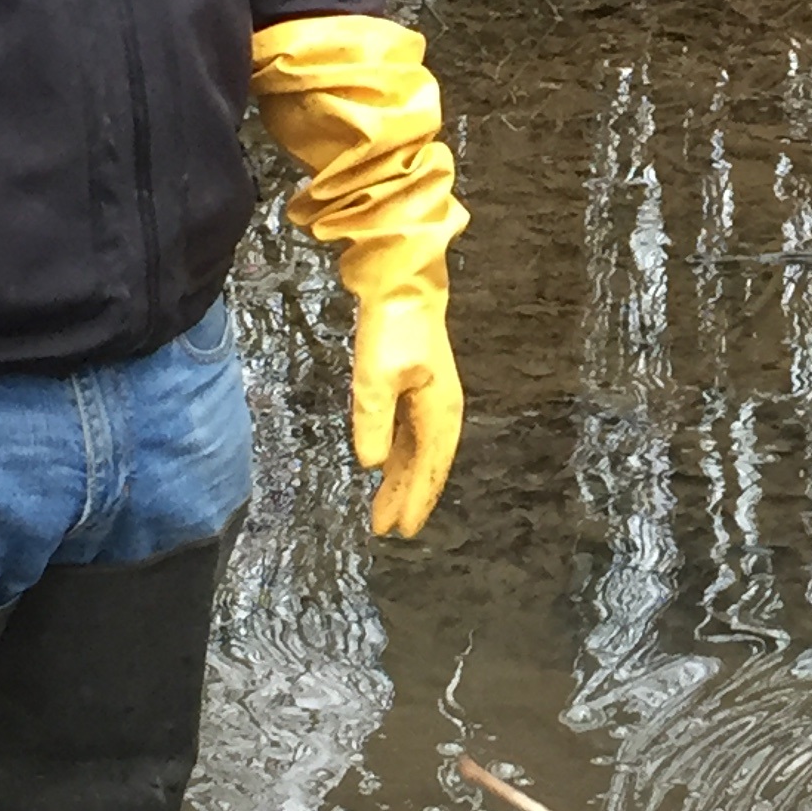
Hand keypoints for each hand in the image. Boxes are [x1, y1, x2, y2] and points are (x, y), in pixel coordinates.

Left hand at [351, 295, 462, 536]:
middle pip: (425, 464)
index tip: (401, 529)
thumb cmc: (394, 327)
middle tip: (388, 527)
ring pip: (416, 450)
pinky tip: (384, 464)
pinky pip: (409, 433)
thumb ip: (373, 423)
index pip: (429, 468)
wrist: (403, 281)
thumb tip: (371, 464)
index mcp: (439, 411)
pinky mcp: (414, 385)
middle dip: (408, 496)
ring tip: (383, 506)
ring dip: (401, 478)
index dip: (416, 500)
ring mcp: (429, 396)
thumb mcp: (375, 378)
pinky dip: (398, 454)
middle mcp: (440, 409)